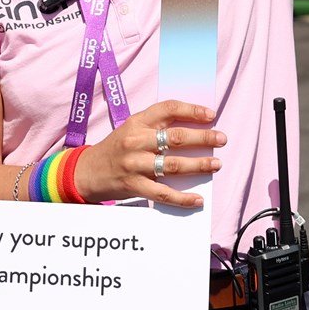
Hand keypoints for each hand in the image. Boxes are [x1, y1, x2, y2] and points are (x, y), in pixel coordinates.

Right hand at [73, 101, 224, 208]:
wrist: (87, 171)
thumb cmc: (116, 148)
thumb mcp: (132, 128)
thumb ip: (156, 126)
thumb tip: (193, 128)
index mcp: (137, 122)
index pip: (167, 109)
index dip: (191, 110)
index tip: (210, 115)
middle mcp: (136, 141)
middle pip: (175, 137)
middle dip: (203, 138)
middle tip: (221, 139)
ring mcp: (134, 164)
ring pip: (172, 165)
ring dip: (198, 165)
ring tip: (216, 165)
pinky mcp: (134, 185)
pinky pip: (162, 193)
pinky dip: (182, 198)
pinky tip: (197, 200)